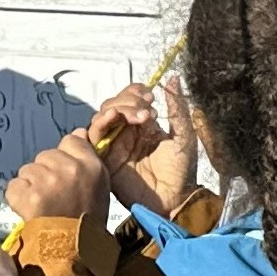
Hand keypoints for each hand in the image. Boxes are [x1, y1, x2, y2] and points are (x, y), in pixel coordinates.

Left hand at [4, 133, 112, 232]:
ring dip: (31, 186)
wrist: (72, 252)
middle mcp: (70, 168)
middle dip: (45, 172)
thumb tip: (77, 132)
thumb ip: (87, 159)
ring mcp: (47, 180)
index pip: (70, 141)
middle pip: (46, 156)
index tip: (65, 174)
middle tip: (54, 196)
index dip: (64, 156)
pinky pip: (14, 187)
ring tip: (43, 206)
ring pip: (28, 171)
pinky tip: (30, 211)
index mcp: (91, 165)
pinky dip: (18, 199)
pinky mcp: (28, 195)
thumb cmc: (87, 221)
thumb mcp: (98, 187)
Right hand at [91, 80, 197, 216]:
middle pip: (113, 104)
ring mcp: (114, 144)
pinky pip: (93, 137)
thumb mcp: (183, 133)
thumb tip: (172, 78)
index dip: (135, 92)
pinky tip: (114, 118)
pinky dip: (100, 122)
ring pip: (102, 116)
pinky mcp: (104, 158)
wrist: (174, 198)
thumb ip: (176, 107)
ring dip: (117, 108)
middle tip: (147, 111)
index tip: (150, 96)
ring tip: (139, 116)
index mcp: (142, 125)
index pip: (129, 98)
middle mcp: (125, 132)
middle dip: (129, 100)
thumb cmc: (180, 169)